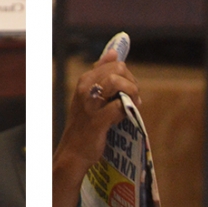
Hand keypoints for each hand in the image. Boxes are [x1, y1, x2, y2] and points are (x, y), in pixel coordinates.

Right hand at [53, 49, 139, 206]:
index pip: (113, 63)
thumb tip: (114, 51)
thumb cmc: (85, 127)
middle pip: (118, 71)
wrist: (73, 154)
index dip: (127, 75)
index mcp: (84, 81)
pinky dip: (127, 110)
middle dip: (132, 83)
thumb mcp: (91, 97)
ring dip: (131, 93)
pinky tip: (127, 116)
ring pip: (117, 83)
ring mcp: (90, 105)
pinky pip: (118, 107)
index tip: (129, 89)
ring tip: (133, 105)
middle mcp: (85, 89)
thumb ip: (102, 74)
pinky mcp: (96, 121)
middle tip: (134, 98)